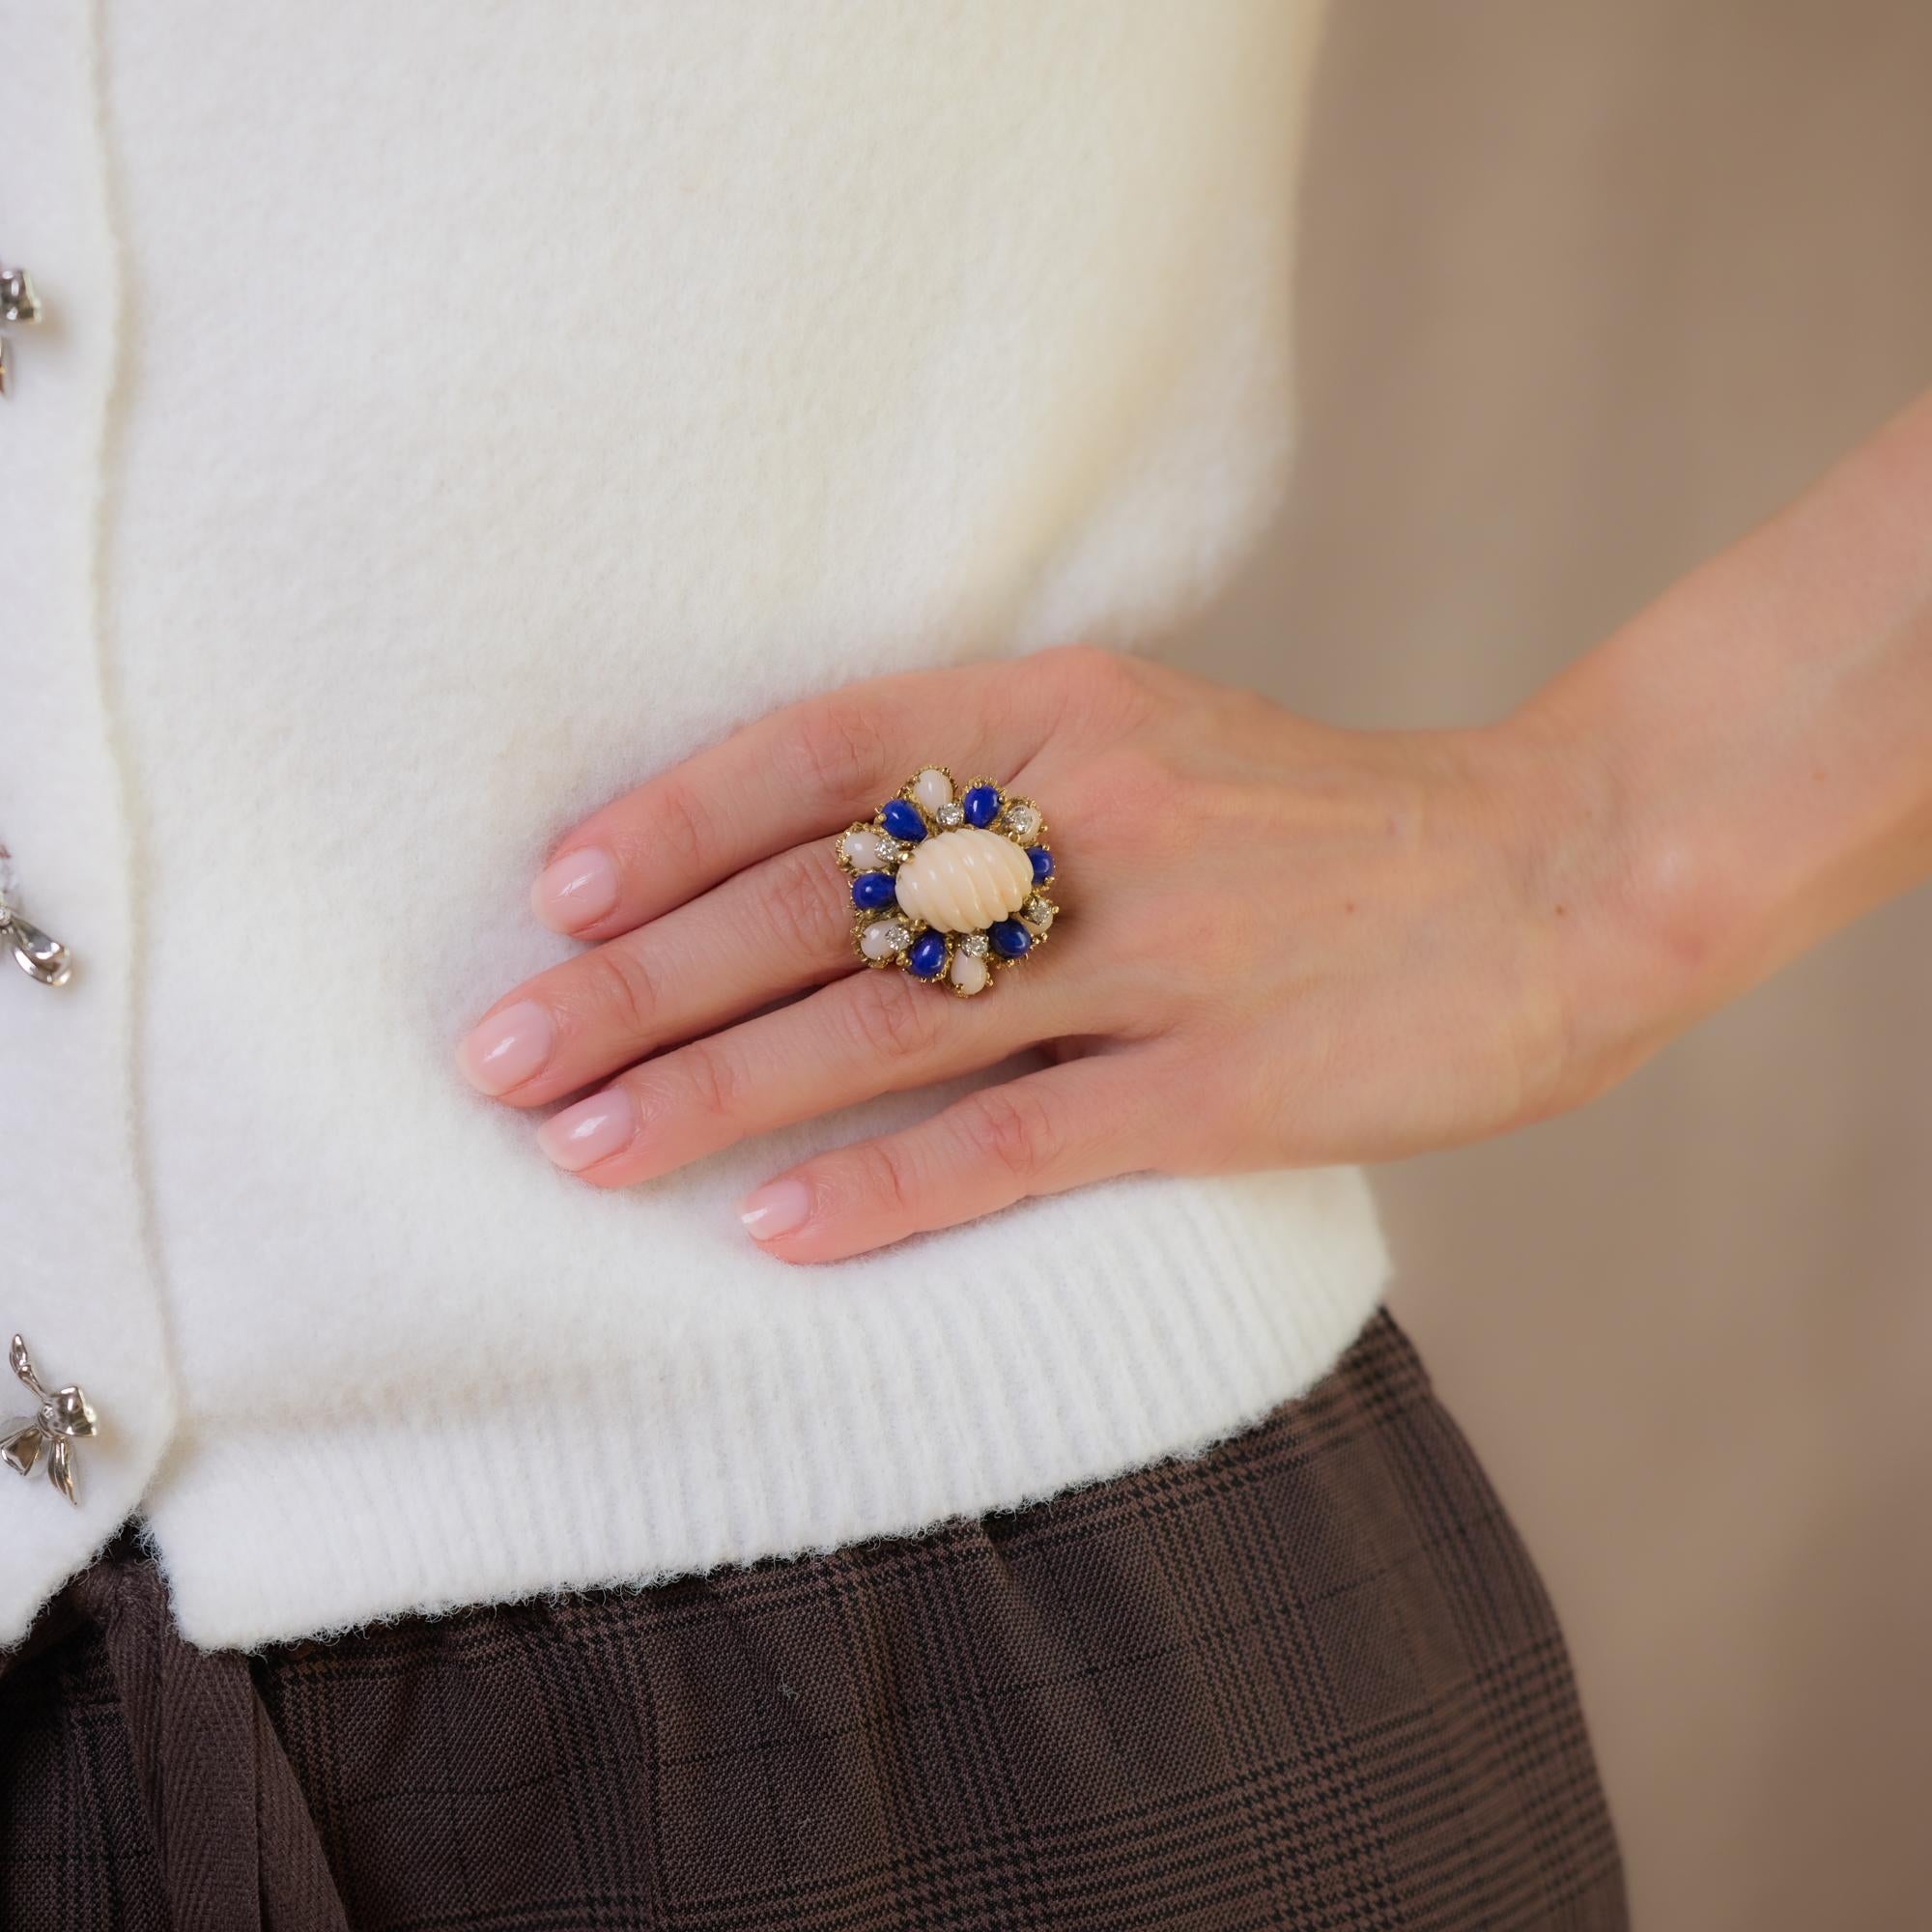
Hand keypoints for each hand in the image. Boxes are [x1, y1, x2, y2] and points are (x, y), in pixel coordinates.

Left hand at [454, 641, 1643, 1261]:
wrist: (1556, 872)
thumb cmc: (1328, 821)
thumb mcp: (1161, 739)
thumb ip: (1006, 780)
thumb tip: (822, 861)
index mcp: (1067, 707)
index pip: (819, 751)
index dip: (672, 825)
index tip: (555, 898)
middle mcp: (1095, 812)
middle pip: (816, 903)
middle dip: (638, 985)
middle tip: (497, 1054)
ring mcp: (1161, 950)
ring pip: (886, 1025)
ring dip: (714, 1093)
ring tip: (577, 1152)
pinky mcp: (1225, 1081)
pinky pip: (1021, 1139)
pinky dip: (888, 1188)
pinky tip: (774, 1232)